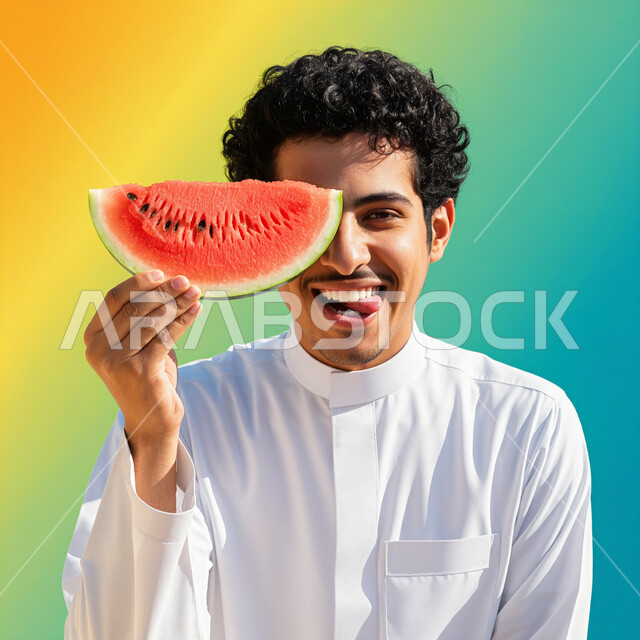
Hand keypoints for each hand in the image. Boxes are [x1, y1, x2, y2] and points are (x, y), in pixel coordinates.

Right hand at [84, 270, 201, 508]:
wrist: (152, 421)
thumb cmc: (148, 377)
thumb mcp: (138, 344)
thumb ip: (142, 317)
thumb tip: (167, 283)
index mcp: (93, 338)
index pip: (114, 299)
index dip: (139, 283)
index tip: (162, 274)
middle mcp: (99, 349)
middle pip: (135, 307)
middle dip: (164, 291)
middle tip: (186, 282)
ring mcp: (117, 361)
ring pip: (152, 320)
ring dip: (177, 303)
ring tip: (195, 293)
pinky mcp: (139, 370)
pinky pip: (165, 336)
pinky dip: (183, 320)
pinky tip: (196, 310)